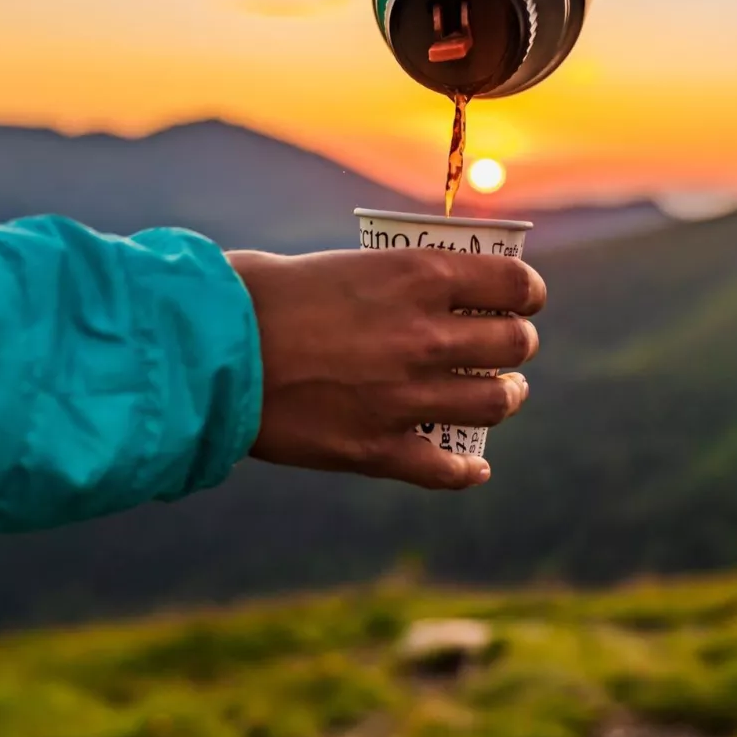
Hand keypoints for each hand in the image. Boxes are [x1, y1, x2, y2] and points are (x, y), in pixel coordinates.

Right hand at [227, 248, 544, 489]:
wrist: (209, 352)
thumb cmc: (258, 295)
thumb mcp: (338, 265)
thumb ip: (391, 284)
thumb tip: (422, 296)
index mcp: (417, 276)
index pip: (514, 282)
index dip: (528, 292)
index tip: (524, 299)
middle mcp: (425, 335)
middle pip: (514, 344)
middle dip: (516, 345)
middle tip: (508, 347)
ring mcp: (406, 397)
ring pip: (495, 403)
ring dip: (504, 397)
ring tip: (498, 394)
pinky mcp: (376, 449)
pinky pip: (445, 469)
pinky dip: (465, 471)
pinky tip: (472, 468)